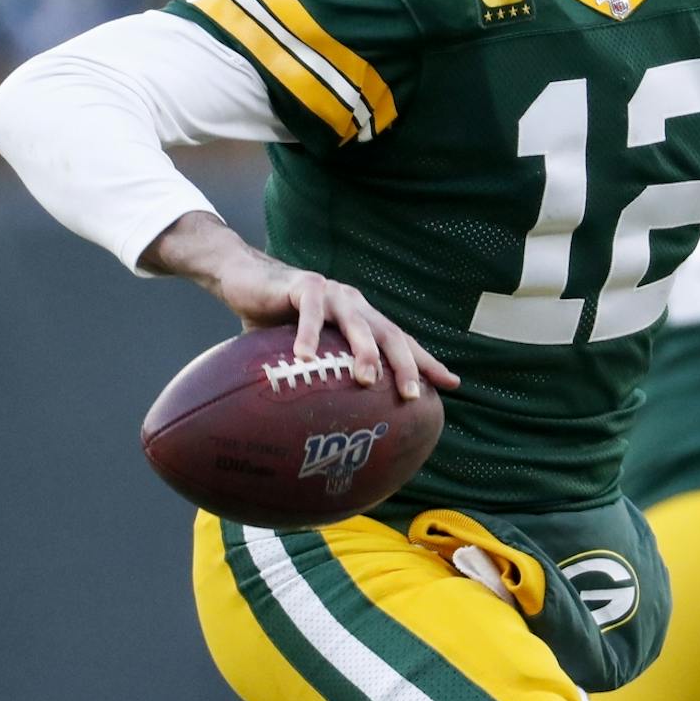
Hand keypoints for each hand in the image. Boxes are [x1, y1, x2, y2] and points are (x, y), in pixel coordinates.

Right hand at [145, 212, 457, 397]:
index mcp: (363, 319)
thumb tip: (321, 421)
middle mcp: (356, 306)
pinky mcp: (306, 286)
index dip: (426, 362)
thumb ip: (320, 375)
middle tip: (412, 395)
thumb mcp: (308, 351)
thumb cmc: (278, 322)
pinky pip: (310, 313)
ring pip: (358, 324)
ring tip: (367, 380)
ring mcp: (334, 294)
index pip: (402, 342)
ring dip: (365, 352)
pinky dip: (309, 335)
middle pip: (390, 335)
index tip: (452, 384)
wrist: (246, 279)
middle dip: (406, 365)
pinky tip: (305, 359)